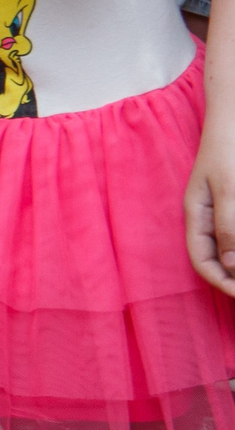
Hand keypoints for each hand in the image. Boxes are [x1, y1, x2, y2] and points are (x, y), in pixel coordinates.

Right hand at [190, 123, 234, 296]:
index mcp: (198, 214)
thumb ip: (230, 226)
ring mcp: (227, 211)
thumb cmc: (230, 147)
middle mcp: (211, 217)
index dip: (223, 283)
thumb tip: (232, 267)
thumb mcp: (229, 187)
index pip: (203, 261)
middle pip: (221, 259)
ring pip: (234, 247)